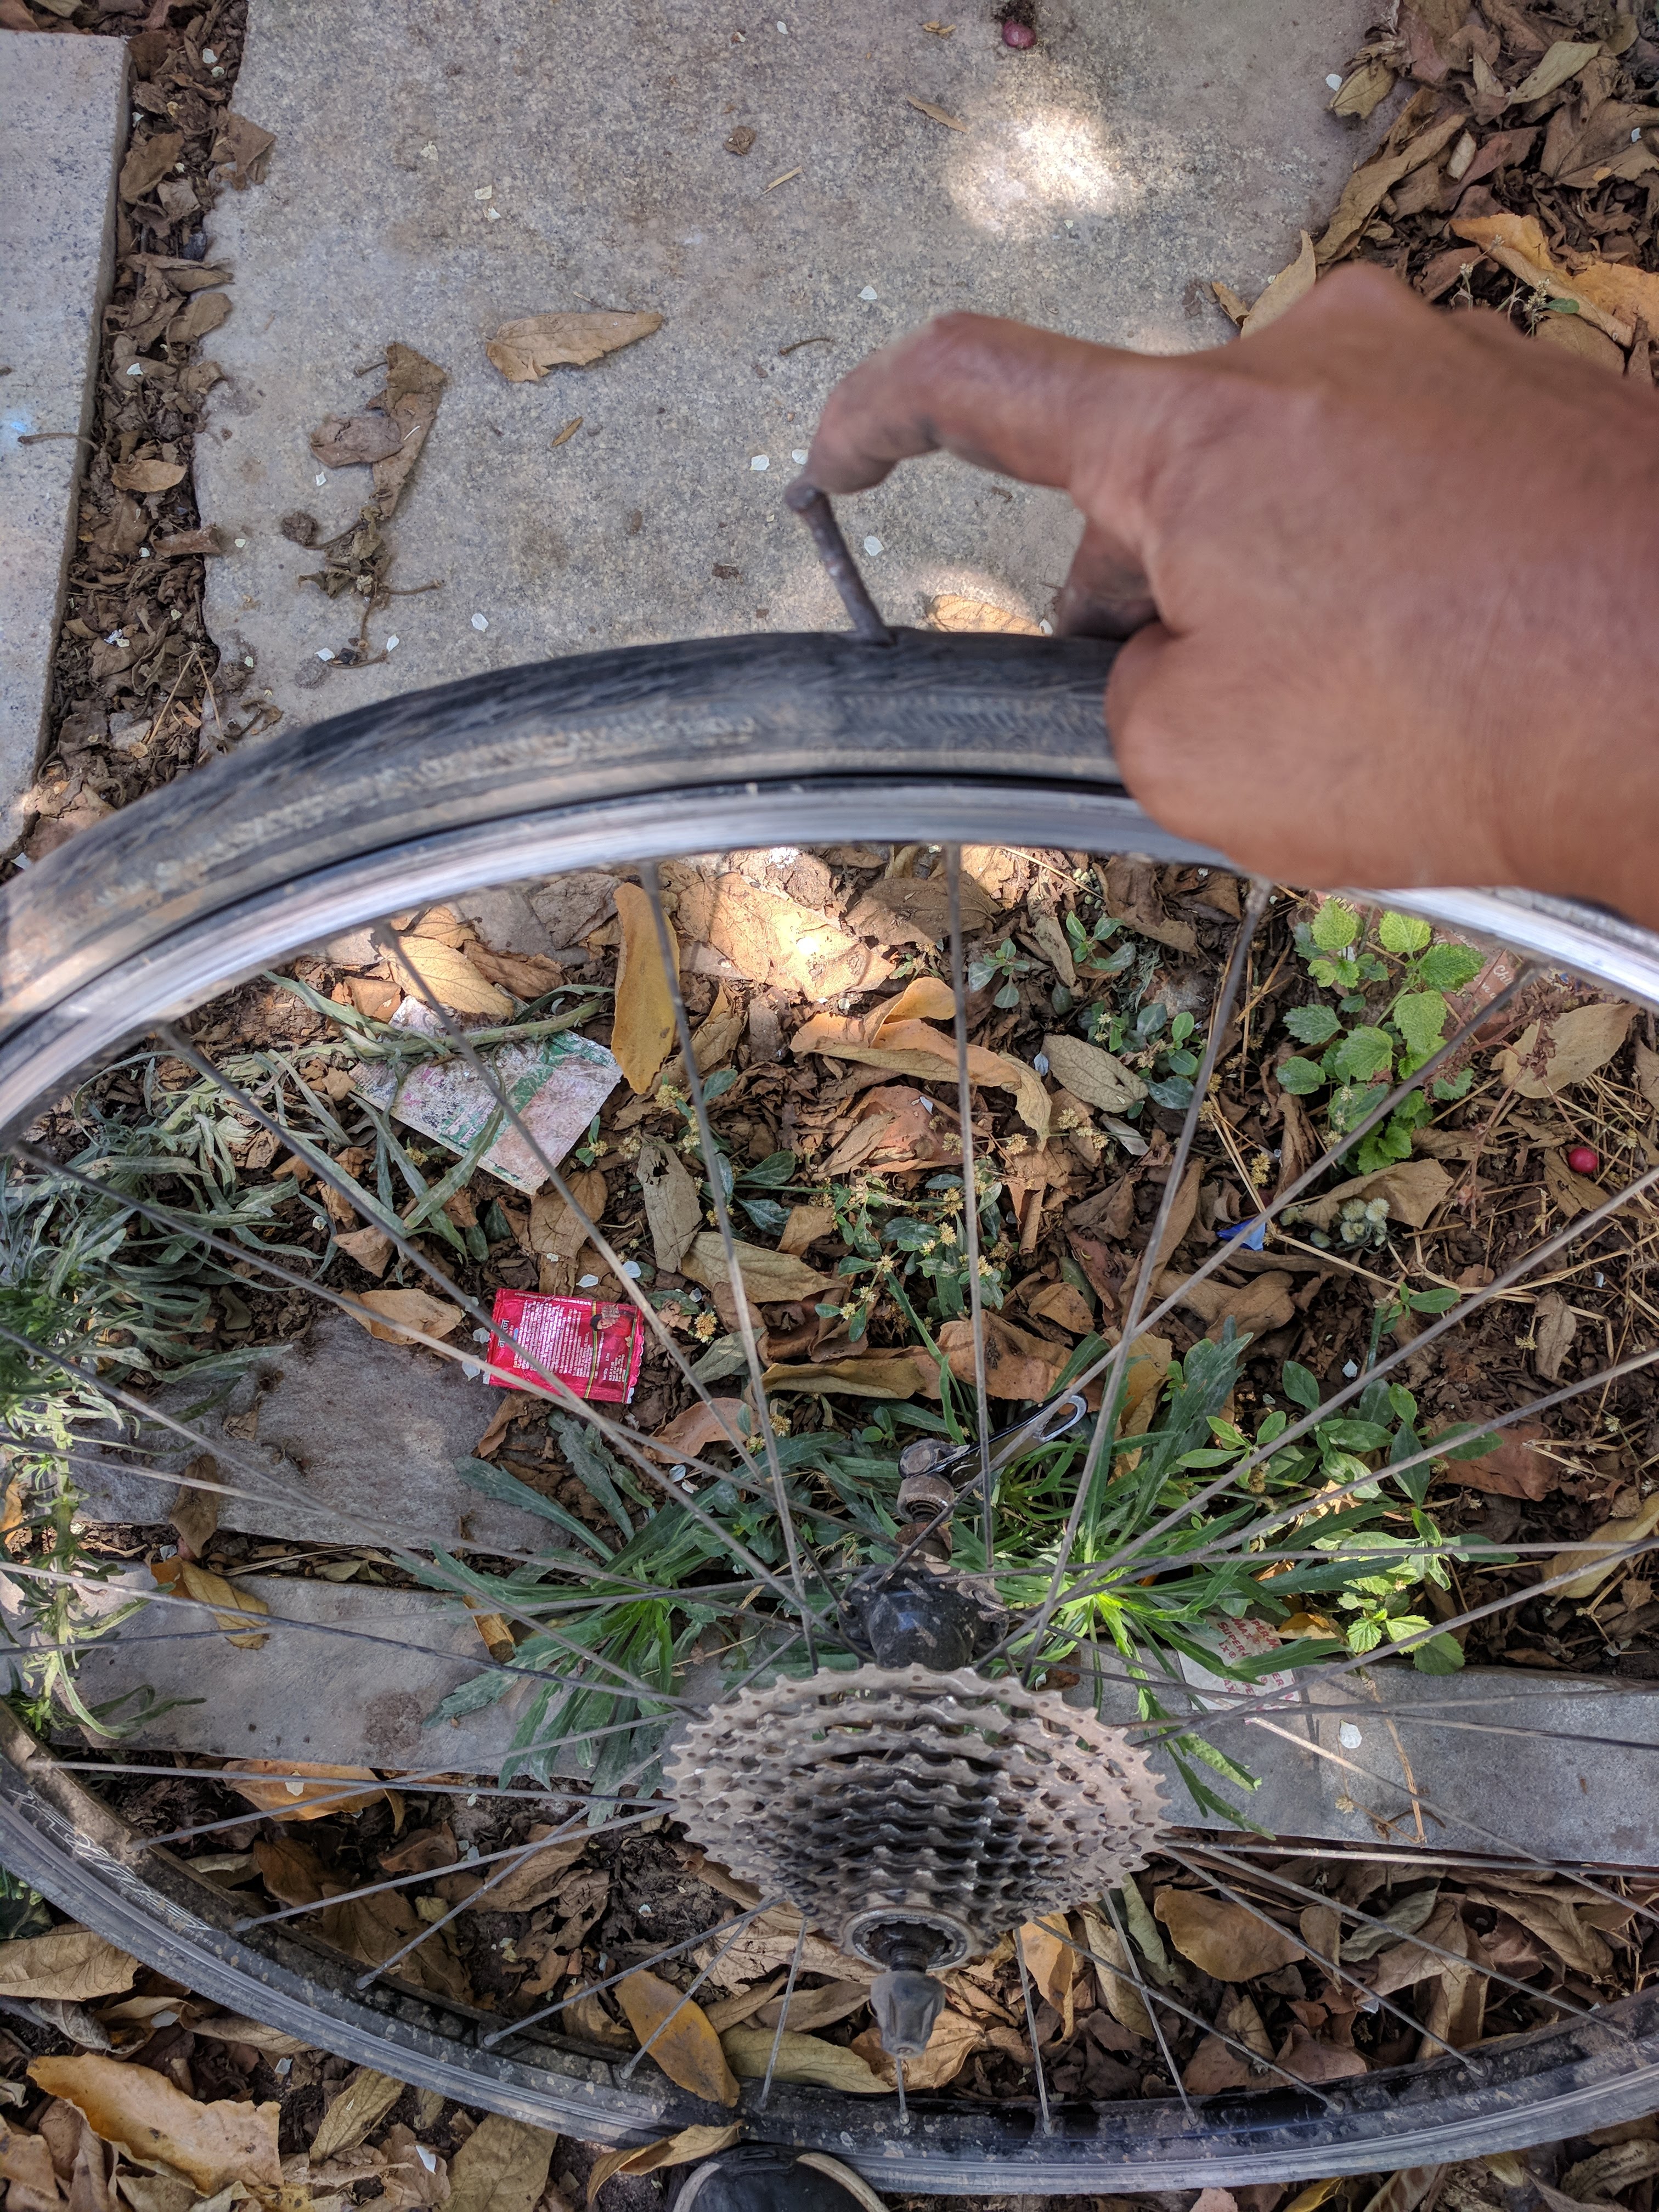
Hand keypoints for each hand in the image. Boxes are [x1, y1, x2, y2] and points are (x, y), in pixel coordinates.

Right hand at [804, 270, 1658, 927]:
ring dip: (1270, 594)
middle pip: (1156, 470)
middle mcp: (1313, 356)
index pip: (981, 382)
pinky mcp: (1531, 403)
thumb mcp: (1200, 761)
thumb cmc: (1456, 725)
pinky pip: (1394, 490)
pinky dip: (1375, 581)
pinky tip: (1434, 681)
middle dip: (1141, 594)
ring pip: (1281, 485)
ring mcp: (1436, 367)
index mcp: (1196, 430)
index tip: (835, 459)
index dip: (880, 420)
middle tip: (1190, 720)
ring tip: (1352, 722)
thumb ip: (1116, 698)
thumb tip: (1154, 655)